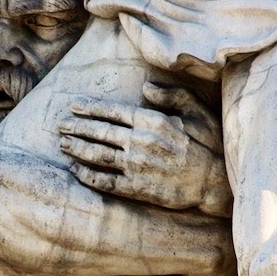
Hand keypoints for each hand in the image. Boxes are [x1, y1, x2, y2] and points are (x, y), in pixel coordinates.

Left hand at [58, 83, 231, 216]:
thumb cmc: (209, 144)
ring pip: (98, 155)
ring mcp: (136, 166)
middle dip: (78, 127)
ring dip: (78, 148)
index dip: (91, 109)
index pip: (114, 112)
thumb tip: (146, 87)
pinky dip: (88, 175)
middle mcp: (140, 142)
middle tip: (61, 125)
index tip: (74, 106)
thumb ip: (171, 96)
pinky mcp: (137, 188)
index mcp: (152, 122)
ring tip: (63, 144)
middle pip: (100, 132)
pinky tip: (76, 170)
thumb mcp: (196, 112)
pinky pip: (105, 181)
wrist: (215, 182)